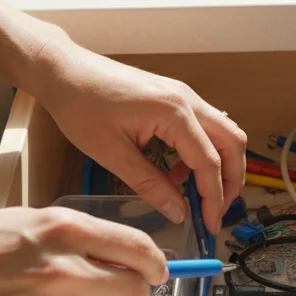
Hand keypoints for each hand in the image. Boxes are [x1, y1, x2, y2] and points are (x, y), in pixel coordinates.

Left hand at [30, 40, 245, 233]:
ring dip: (221, 165)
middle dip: (231, 181)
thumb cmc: (80, 104)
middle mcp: (187, 100)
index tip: (210, 226)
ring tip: (200, 196)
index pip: (210, 163)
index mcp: (174, 113)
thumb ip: (150, 185)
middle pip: (232, 144)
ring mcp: (183, 95)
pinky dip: (203, 152)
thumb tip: (179, 212)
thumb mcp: (112, 154)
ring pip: (223, 133)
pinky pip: (204, 127)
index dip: (214, 199)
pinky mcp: (174, 97)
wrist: (63, 70)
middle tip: (217, 212)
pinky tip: (178, 172)